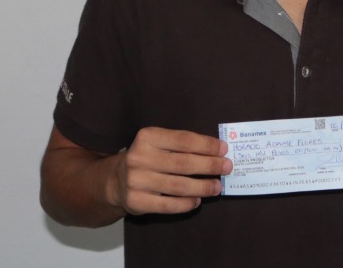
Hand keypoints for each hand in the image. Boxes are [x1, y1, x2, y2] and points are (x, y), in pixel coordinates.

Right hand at [111, 127, 231, 215]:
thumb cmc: (147, 158)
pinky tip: (198, 200)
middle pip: (183, 163)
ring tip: (217, 187)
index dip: (207, 145)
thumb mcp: (159, 143)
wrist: (115, 180)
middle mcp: (139, 157)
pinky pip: (168, 205)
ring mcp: (136, 181)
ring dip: (202, 187)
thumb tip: (217, 151)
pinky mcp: (136, 201)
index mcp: (148, 137)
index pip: (184, 140)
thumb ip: (182, 144)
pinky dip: (187, 203)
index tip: (224, 149)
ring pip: (178, 186)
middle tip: (227, 167)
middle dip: (210, 166)